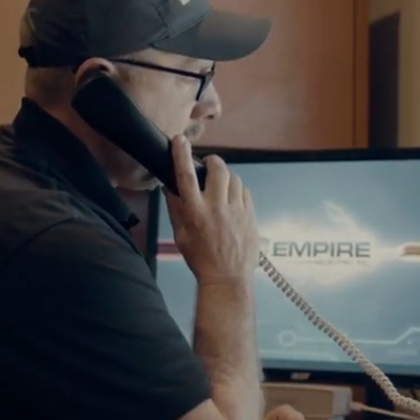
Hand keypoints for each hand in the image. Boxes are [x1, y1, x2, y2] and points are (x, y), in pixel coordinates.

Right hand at [165, 135, 259, 284]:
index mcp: (195, 213)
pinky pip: (245, 192)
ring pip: (234, 178)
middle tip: (209, 166)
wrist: (227, 279)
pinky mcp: (251, 216)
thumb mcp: (181, 235)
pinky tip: (232, 202)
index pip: (186, 176)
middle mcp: (216, 208)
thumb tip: (169, 186)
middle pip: (218, 169)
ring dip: (226, 178)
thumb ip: (175, 208)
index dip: (182, 155)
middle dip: (214, 161)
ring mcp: (237, 211)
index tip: (180, 140)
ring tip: (220, 188)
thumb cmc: (199, 258)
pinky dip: (237, 191)